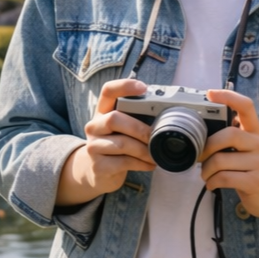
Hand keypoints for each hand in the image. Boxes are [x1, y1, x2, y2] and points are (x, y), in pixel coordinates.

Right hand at [55, 78, 155, 206]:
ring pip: (121, 143)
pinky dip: (142, 163)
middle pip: (113, 119)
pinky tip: (149, 164)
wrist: (97, 171)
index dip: (124, 86)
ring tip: (156, 154)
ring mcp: (93, 146)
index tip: (143, 88)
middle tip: (155, 136)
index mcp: (102, 111)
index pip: (108, 91)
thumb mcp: (122, 128)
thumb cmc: (116, 145)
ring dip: (144, 150)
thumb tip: (165, 115)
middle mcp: (94, 126)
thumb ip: (136, 118)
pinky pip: (124, 162)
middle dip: (140, 128)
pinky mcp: (98, 166)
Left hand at [199, 90, 258, 239]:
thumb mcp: (245, 148)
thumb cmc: (251, 169)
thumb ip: (230, 137)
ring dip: (206, 170)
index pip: (246, 106)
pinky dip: (211, 182)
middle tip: (200, 157)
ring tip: (206, 175)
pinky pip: (224, 178)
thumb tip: (201, 129)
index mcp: (255, 131)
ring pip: (221, 160)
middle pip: (228, 135)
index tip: (211, 93)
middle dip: (207, 147)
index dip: (228, 96)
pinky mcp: (256, 181)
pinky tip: (212, 184)